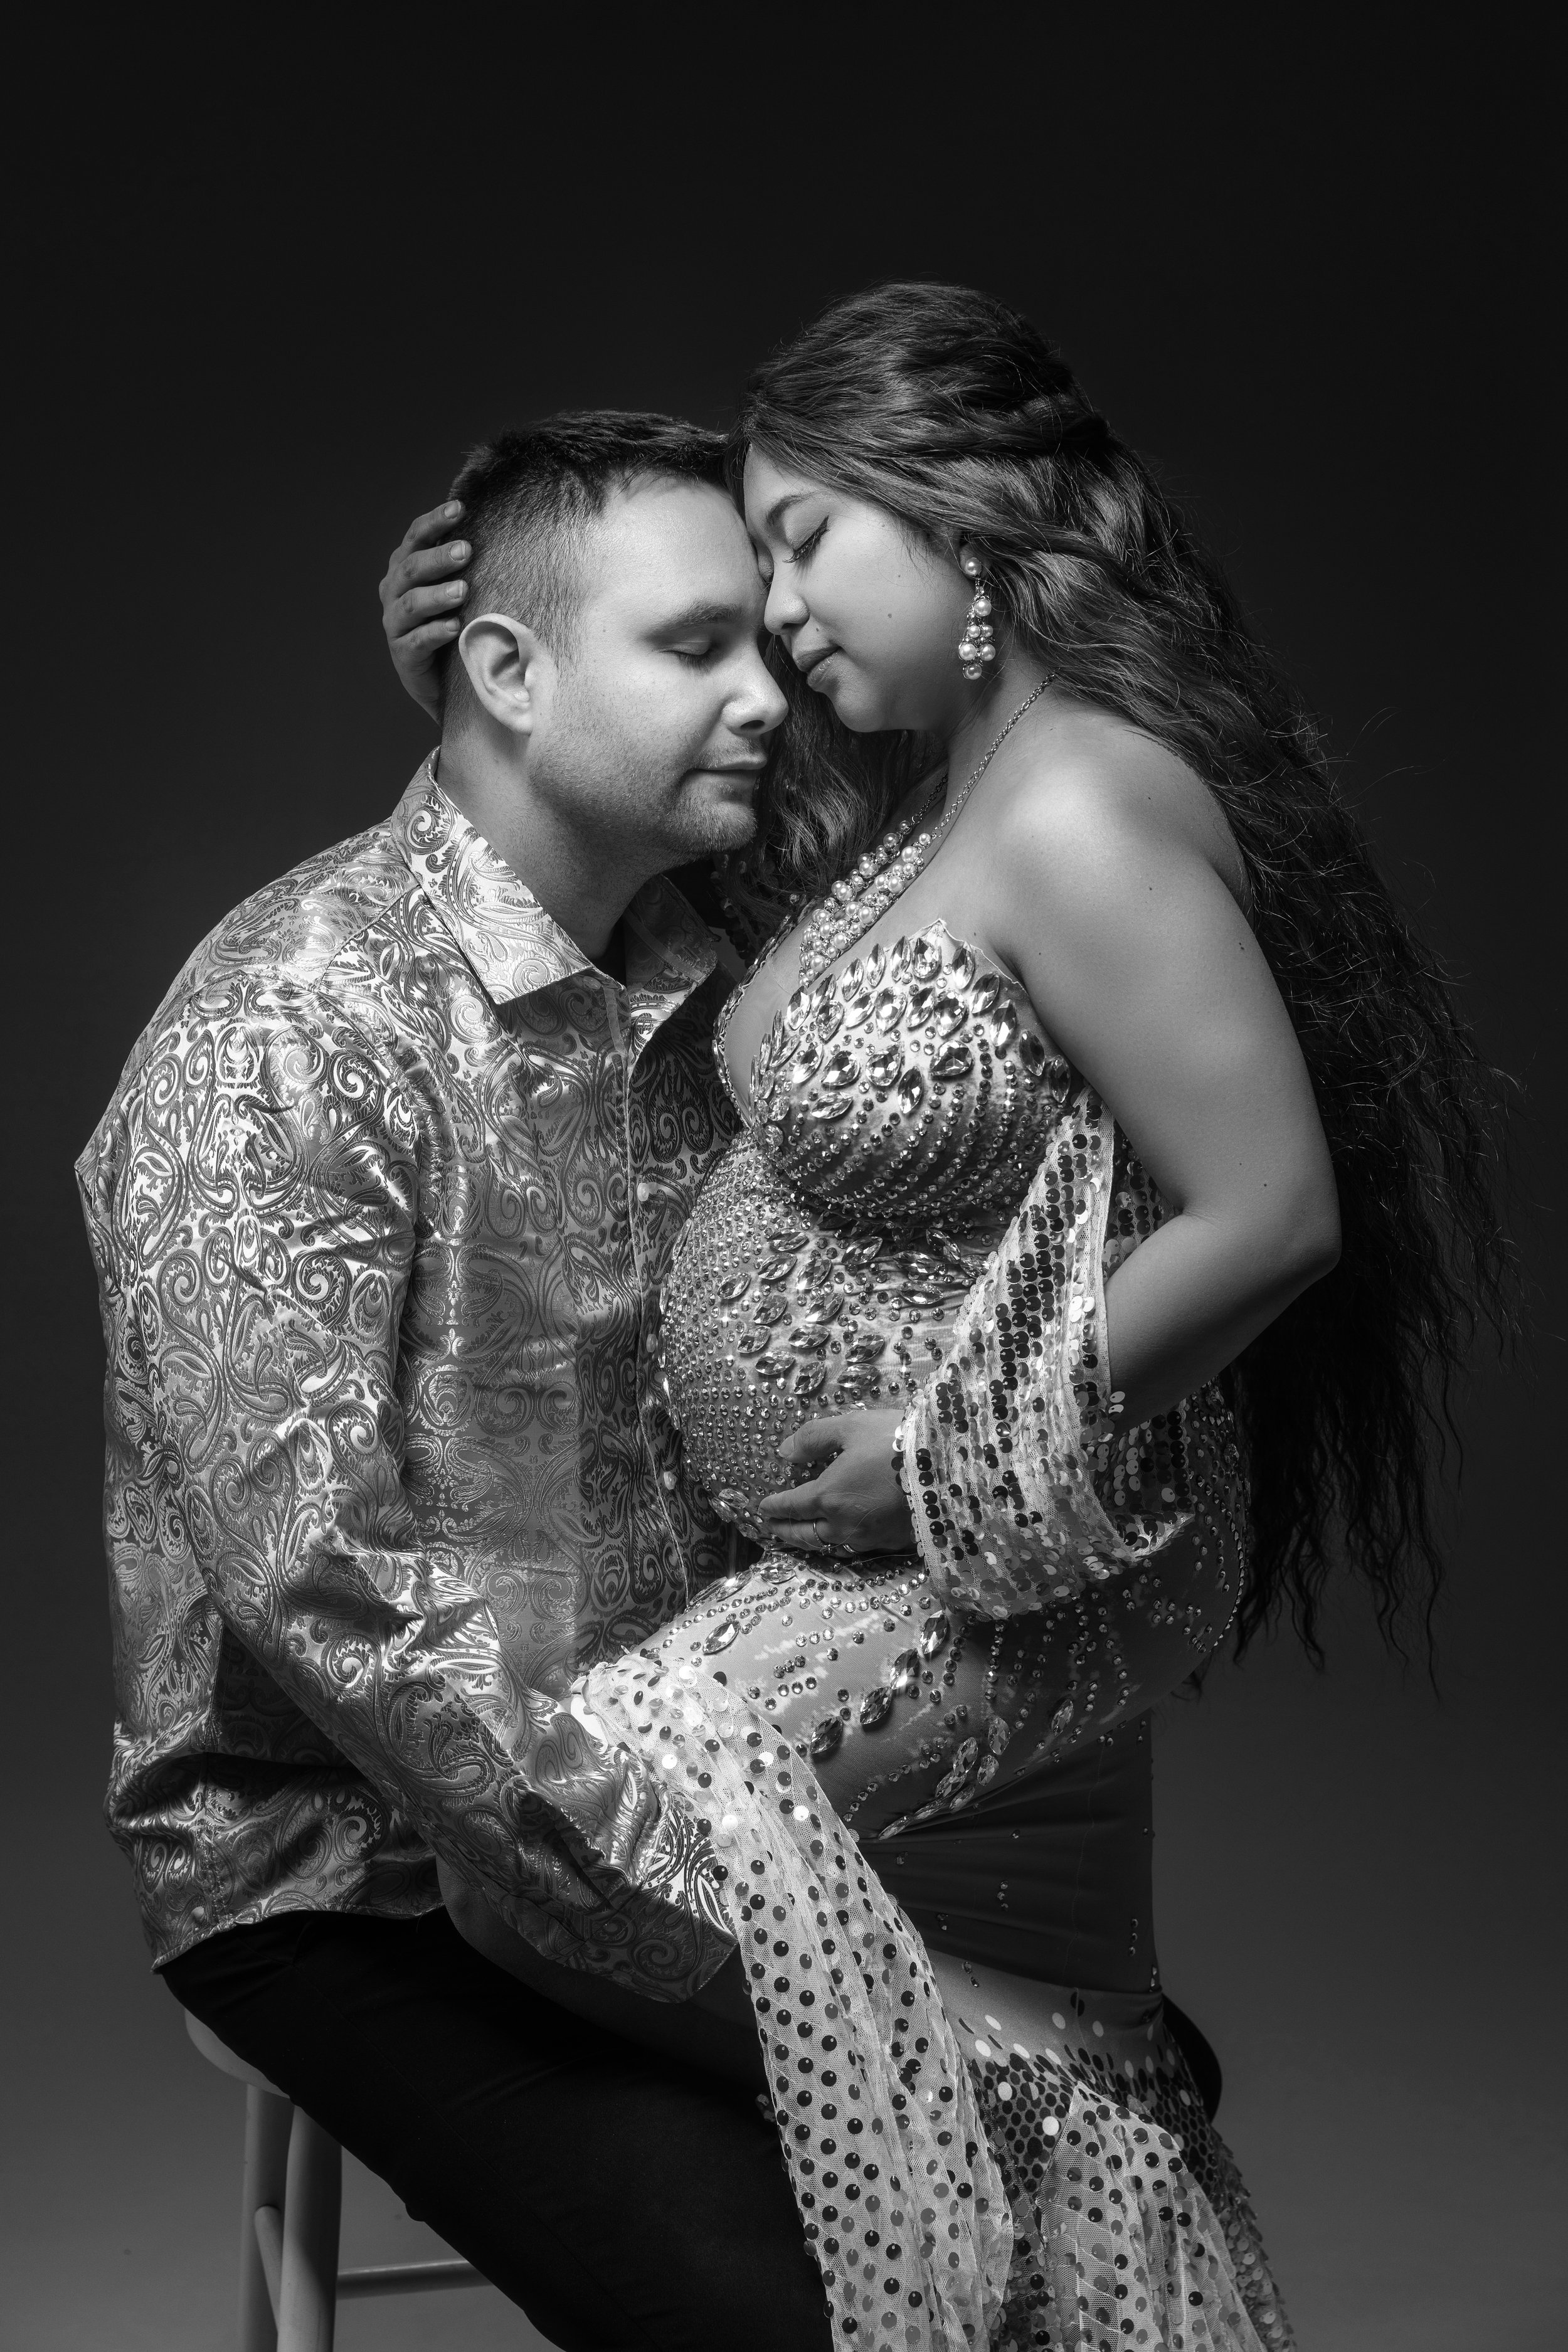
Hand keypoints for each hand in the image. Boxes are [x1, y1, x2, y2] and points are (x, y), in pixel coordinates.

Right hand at [379, 500, 472, 721]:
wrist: (445, 680)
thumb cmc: (455, 623)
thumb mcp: (459, 589)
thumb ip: (464, 562)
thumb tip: (497, 523)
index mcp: (405, 569)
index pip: (415, 537)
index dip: (434, 521)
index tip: (459, 507)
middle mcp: (394, 592)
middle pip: (411, 568)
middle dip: (438, 557)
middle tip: (466, 550)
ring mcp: (395, 624)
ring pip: (411, 604)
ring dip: (437, 595)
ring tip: (463, 590)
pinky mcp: (403, 656)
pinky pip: (416, 641)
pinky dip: (435, 632)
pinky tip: (454, 627)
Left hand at [754, 1409, 916, 1559]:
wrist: (950, 1468)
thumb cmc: (897, 1441)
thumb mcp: (851, 1426)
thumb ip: (814, 1438)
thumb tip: (784, 1453)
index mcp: (827, 1497)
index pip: (791, 1506)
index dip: (774, 1507)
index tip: (762, 1508)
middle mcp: (843, 1525)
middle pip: (805, 1535)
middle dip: (786, 1532)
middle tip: (773, 1529)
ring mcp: (870, 1539)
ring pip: (831, 1545)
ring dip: (812, 1541)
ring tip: (804, 1535)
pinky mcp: (894, 1543)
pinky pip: (859, 1547)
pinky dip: (843, 1542)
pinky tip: (844, 1534)